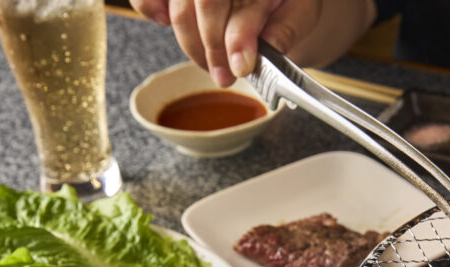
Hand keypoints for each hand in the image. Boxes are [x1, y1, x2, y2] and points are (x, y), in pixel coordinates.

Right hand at [129, 0, 322, 86]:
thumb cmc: (287, 2)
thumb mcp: (300, 14)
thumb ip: (284, 30)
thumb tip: (259, 55)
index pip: (242, 2)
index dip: (238, 38)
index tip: (241, 68)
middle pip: (204, 3)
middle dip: (210, 47)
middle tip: (224, 77)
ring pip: (179, 8)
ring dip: (190, 44)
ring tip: (210, 66)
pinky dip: (149, 8)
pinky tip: (165, 21)